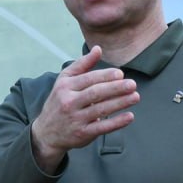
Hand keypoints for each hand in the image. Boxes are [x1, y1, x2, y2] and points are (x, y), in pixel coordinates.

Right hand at [29, 46, 139, 171]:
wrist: (46, 132)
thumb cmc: (59, 102)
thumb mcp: (64, 81)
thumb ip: (82, 65)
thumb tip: (98, 49)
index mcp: (66, 87)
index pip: (88, 79)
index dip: (105, 76)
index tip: (120, 74)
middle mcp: (69, 102)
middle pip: (95, 93)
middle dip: (115, 88)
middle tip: (132, 84)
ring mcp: (75, 119)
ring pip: (101, 110)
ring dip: (120, 103)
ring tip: (135, 97)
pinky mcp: (82, 134)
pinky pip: (102, 128)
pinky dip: (116, 122)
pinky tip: (129, 116)